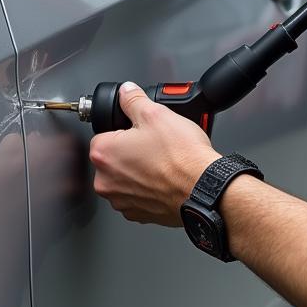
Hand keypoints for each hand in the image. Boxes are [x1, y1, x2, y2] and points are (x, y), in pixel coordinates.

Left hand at [90, 82, 220, 226]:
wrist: (203, 189)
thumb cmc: (181, 158)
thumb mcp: (156, 114)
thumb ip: (134, 100)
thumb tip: (126, 92)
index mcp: (104, 154)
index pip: (103, 134)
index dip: (124, 130)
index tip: (139, 132)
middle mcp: (106, 182)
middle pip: (114, 158)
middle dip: (131, 151)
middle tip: (155, 146)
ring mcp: (122, 201)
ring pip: (126, 178)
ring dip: (139, 171)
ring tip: (163, 162)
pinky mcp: (139, 214)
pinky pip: (139, 196)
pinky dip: (149, 188)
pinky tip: (166, 179)